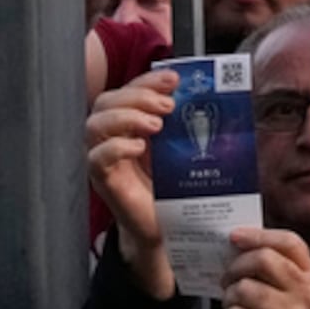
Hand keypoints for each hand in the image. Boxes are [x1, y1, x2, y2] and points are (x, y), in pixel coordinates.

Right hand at [86, 73, 177, 296]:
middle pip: (107, 101)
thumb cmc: (176, 188)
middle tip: (168, 106)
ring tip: (156, 125)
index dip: (147, 79)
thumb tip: (214, 96)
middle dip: (138, 96)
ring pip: (95, 124)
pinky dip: (115, 147)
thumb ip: (187, 124)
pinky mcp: (104, 181)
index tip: (174, 79)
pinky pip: (95, 157)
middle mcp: (114, 137)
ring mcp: (106, 158)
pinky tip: (138, 148)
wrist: (170, 229)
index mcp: (132, 123)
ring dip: (126, 117)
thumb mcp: (184, 149)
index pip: (129, 89)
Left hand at [217, 228, 309, 308]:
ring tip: (233, 306)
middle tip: (227, 278)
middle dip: (236, 267)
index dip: (258, 235)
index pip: (289, 242)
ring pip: (244, 289)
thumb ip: (276, 269)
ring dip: (229, 297)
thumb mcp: (295, 293)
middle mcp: (305, 292)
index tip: (235, 236)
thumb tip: (238, 245)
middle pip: (263, 259)